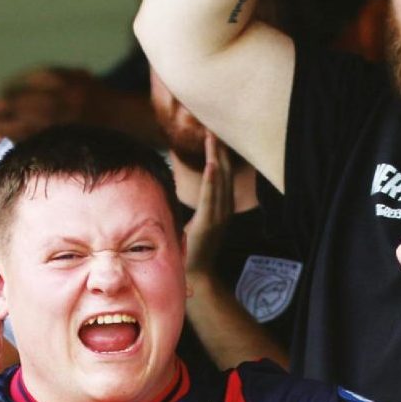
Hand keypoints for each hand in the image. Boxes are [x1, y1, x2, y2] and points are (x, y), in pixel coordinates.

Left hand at [184, 132, 232, 278]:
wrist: (196, 276)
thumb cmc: (191, 250)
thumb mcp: (193, 223)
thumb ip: (194, 208)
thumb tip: (176, 192)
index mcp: (221, 208)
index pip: (222, 175)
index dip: (220, 155)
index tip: (216, 134)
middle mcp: (223, 209)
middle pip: (223, 173)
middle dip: (220, 149)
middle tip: (215, 125)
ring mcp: (218, 217)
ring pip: (219, 181)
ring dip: (216, 157)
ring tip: (213, 137)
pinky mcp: (208, 224)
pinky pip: (210, 198)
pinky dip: (211, 180)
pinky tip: (211, 164)